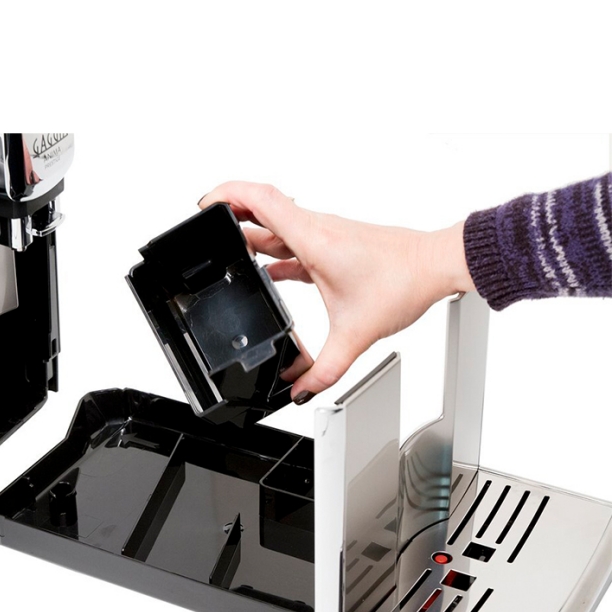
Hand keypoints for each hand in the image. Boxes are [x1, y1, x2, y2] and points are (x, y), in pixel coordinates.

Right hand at [198, 182, 475, 402]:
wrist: (435, 266)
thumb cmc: (403, 281)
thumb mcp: (355, 333)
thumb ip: (325, 369)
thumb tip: (302, 389)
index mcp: (313, 238)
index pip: (259, 198)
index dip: (226, 194)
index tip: (203, 204)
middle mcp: (316, 230)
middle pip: (261, 208)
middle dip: (229, 215)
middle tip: (206, 231)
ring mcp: (325, 235)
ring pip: (277, 224)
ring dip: (251, 233)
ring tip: (230, 252)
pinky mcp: (334, 245)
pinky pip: (293, 241)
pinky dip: (275, 251)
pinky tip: (270, 270)